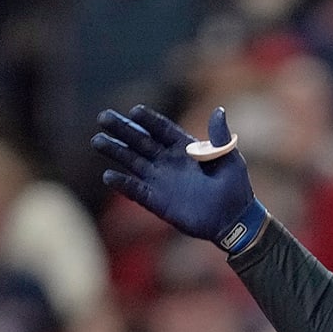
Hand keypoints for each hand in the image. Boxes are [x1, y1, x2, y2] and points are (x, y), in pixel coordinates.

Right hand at [92, 106, 266, 252]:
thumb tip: (219, 111)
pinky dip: (123, 184)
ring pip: (133, 162)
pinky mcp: (157, 201)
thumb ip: (220, 137)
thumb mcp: (230, 159)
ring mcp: (161, 181)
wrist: (234, 220)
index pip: (162, 129)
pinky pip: (136, 190)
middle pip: (141, 141)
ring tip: (97, 141)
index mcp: (185, 148)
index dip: (148, 120)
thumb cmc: (235, 188)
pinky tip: (108, 176)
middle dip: (122, 129)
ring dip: (116, 151)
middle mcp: (168, 161)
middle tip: (103, 118)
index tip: (134, 111)